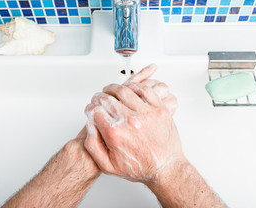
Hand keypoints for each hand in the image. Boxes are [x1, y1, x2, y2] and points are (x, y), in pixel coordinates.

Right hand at [84, 64, 184, 183]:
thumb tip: (90, 126)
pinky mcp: (159, 110)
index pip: (95, 110)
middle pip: (108, 98)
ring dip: (114, 88)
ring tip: (111, 90)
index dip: (90, 108)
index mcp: (116, 133)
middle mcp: (130, 121)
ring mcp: (146, 114)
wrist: (166, 169)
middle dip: (99, 97)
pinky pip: (145, 90)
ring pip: (124, 90)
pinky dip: (135, 86)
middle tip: (99, 98)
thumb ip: (93, 146)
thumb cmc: (141, 168)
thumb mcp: (108, 166)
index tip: (91, 108)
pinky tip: (129, 88)